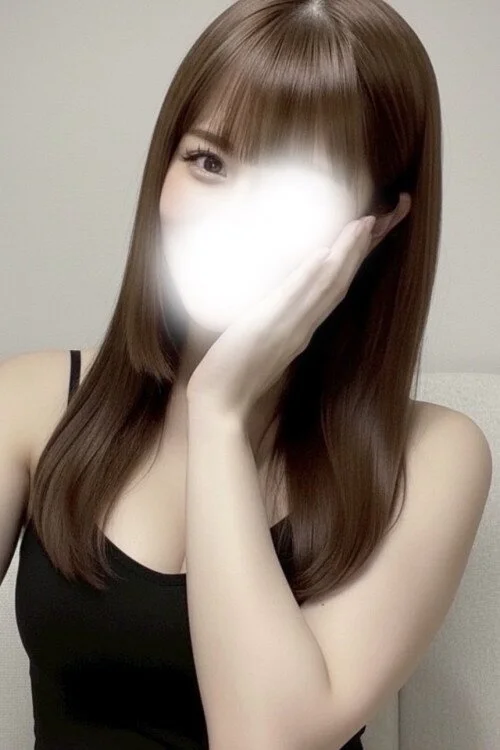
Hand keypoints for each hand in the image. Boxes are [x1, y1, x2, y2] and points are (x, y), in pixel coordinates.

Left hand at [186, 215, 376, 421]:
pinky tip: (324, 255)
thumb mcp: (262, 343)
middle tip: (381, 216)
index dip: (353, 261)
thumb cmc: (235, 376)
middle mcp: (304, 327)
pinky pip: (294, 298)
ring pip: (325, 287)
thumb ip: (275, 323)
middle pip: (339, 283)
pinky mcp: (267, 328)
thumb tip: (280, 302)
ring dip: (346, 254)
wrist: (220, 403)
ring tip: (363, 223)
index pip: (334, 289)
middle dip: (360, 249)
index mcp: (303, 330)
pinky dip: (311, 276)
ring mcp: (289, 328)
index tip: (369, 231)